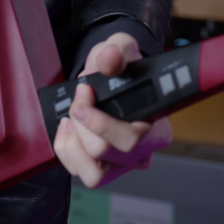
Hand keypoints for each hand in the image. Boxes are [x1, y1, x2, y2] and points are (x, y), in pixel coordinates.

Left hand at [53, 32, 172, 187]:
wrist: (112, 79)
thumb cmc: (122, 71)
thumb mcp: (121, 50)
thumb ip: (117, 51)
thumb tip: (110, 56)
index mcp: (157, 129)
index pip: (132, 140)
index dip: (101, 123)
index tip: (85, 94)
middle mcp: (142, 153)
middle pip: (104, 153)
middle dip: (81, 123)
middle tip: (79, 100)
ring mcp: (121, 165)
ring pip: (92, 173)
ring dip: (73, 143)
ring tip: (71, 120)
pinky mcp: (101, 169)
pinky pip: (78, 171)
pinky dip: (65, 150)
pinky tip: (68, 129)